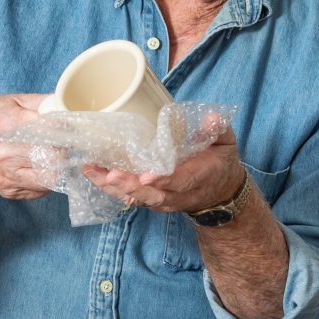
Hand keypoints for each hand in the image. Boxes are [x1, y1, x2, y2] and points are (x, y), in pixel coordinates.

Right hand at [0, 94, 60, 200]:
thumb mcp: (14, 102)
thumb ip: (42, 103)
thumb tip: (70, 107)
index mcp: (5, 123)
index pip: (48, 129)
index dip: (64, 129)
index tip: (70, 127)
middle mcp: (3, 152)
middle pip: (52, 156)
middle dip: (65, 149)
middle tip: (67, 142)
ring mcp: (5, 174)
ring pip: (50, 177)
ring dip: (59, 167)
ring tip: (55, 155)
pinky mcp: (8, 190)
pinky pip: (41, 189)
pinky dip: (47, 178)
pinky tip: (40, 167)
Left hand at [83, 129, 246, 216]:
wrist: (219, 193)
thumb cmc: (219, 163)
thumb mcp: (226, 144)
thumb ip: (218, 130)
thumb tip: (211, 117)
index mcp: (199, 178)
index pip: (180, 181)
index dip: (165, 179)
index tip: (148, 175)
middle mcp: (178, 194)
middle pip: (153, 195)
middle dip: (131, 186)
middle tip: (111, 175)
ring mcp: (163, 200)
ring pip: (137, 198)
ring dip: (113, 187)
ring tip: (91, 171)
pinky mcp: (151, 200)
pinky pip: (129, 197)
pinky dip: (110, 188)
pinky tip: (92, 174)